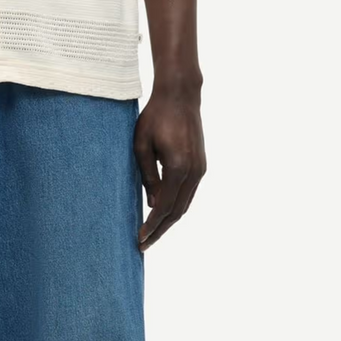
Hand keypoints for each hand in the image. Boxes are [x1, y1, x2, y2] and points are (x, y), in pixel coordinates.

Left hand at [133, 85, 205, 251]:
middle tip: (144, 245)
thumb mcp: (141, 146)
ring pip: (185, 205)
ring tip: (152, 234)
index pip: (163, 206)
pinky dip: (176, 207)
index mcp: (177, 167)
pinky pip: (188, 194)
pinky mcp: (201, 165)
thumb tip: (152, 205)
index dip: (151, 226)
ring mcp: (200, 169)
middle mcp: (194, 171)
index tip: (140, 239)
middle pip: (177, 211)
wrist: (180, 96)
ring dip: (169, 221)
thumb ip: (147, 176)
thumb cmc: (155, 117)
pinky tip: (163, 214)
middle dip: (160, 230)